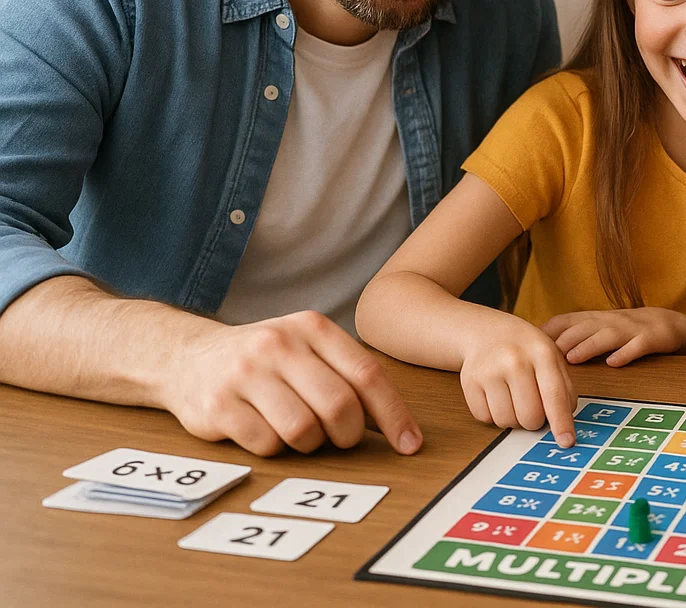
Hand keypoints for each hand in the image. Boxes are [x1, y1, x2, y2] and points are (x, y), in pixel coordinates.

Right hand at [159, 310, 421, 457]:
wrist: (186, 356)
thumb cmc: (265, 361)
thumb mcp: (308, 350)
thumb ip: (349, 378)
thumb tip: (400, 427)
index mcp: (312, 328)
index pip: (367, 375)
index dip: (394, 415)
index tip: (410, 444)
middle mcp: (279, 344)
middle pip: (339, 406)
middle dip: (347, 434)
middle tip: (339, 439)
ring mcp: (245, 373)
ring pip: (303, 430)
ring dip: (309, 443)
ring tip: (297, 429)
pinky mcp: (218, 405)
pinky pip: (267, 445)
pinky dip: (274, 448)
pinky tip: (264, 430)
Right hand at [460, 314, 575, 444]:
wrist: (486, 332)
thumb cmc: (525, 349)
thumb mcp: (552, 357)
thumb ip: (564, 387)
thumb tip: (565, 422)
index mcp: (541, 353)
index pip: (554, 395)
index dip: (561, 422)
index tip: (566, 441)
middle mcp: (514, 361)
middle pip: (530, 416)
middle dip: (535, 420)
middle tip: (533, 406)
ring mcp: (489, 371)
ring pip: (507, 421)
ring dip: (514, 419)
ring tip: (514, 398)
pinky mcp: (469, 382)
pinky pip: (486, 419)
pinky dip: (494, 415)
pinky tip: (497, 396)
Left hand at [542, 308, 685, 365]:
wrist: (668, 323)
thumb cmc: (626, 330)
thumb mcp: (597, 329)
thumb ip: (572, 336)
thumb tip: (537, 353)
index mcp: (594, 320)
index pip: (565, 321)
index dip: (546, 333)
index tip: (526, 347)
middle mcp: (609, 321)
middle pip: (582, 328)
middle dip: (562, 341)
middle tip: (542, 359)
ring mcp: (631, 329)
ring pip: (607, 335)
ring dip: (588, 345)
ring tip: (572, 358)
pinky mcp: (651, 338)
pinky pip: (637, 345)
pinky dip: (626, 353)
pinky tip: (614, 362)